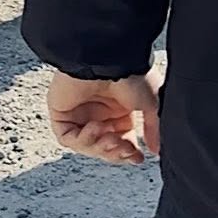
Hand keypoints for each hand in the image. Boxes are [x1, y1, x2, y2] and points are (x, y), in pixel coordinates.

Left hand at [46, 66, 162, 166]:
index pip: (122, 141)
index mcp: (119, 109)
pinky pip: (68, 138)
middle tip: (125, 150)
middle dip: (115, 153)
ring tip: (111, 138)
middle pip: (104, 148)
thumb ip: (153, 128)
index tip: (137, 158)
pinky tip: (96, 127)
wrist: (110, 59)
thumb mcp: (151, 104)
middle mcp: (99, 111)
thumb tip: (156, 150)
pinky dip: (83, 140)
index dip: (128, 153)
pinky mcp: (61, 112)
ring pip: (86, 146)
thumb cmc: (132, 74)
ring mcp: (79, 112)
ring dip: (100, 148)